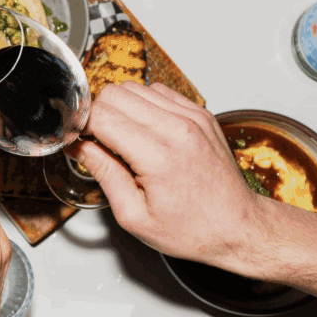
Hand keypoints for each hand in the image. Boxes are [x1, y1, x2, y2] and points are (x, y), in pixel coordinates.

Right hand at [67, 83, 272, 275]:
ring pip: (135, 87)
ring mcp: (192, 117)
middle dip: (99, 114)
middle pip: (115, 93)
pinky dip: (144, 105)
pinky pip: (158, 91)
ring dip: (121, 108)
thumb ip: (103, 174)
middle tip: (100, 141)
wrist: (238, 226)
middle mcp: (178, 129)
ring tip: (125, 138)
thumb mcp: (134, 215)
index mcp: (158, 156)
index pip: (102, 116)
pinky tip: (145, 131)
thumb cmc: (192, 228)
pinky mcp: (200, 113)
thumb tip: (78, 147)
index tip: (80, 141)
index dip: (83, 127)